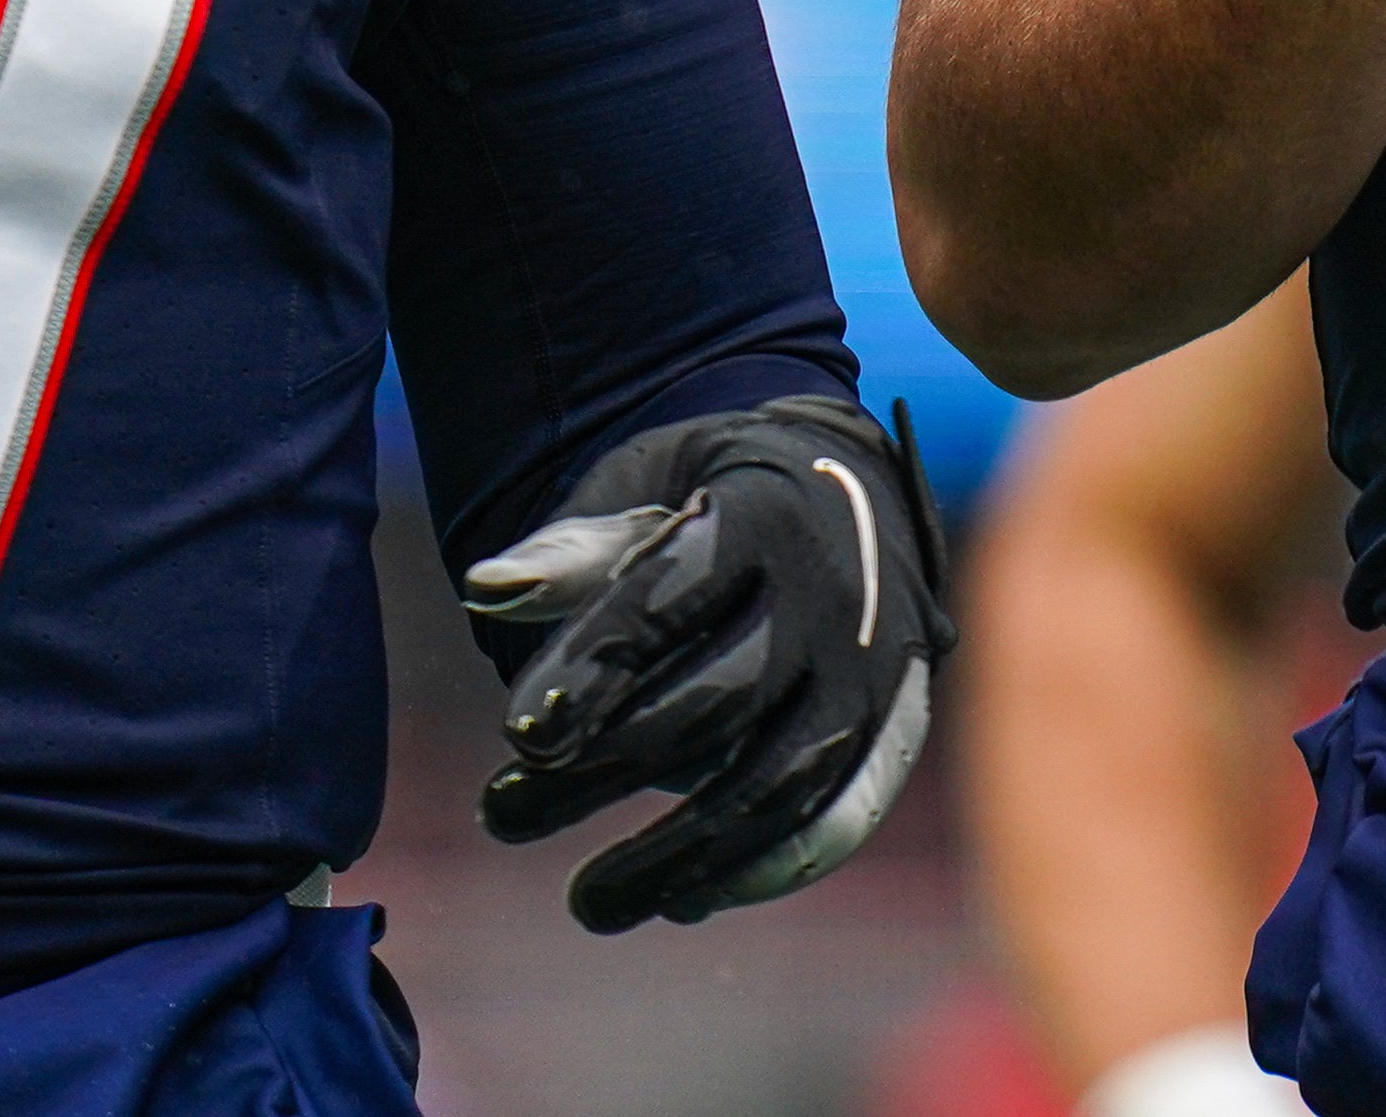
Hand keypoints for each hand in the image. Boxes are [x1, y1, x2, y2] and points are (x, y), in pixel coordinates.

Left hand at [470, 395, 954, 930]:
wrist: (846, 493)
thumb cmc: (715, 494)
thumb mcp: (647, 484)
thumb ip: (577, 545)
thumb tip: (489, 588)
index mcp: (765, 513)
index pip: (670, 596)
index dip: (593, 666)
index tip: (519, 729)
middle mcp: (834, 594)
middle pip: (717, 699)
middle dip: (603, 769)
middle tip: (504, 815)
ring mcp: (875, 669)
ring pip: (778, 781)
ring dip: (677, 854)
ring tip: (586, 901)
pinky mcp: (895, 728)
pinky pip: (841, 816)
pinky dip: (767, 870)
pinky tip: (686, 899)